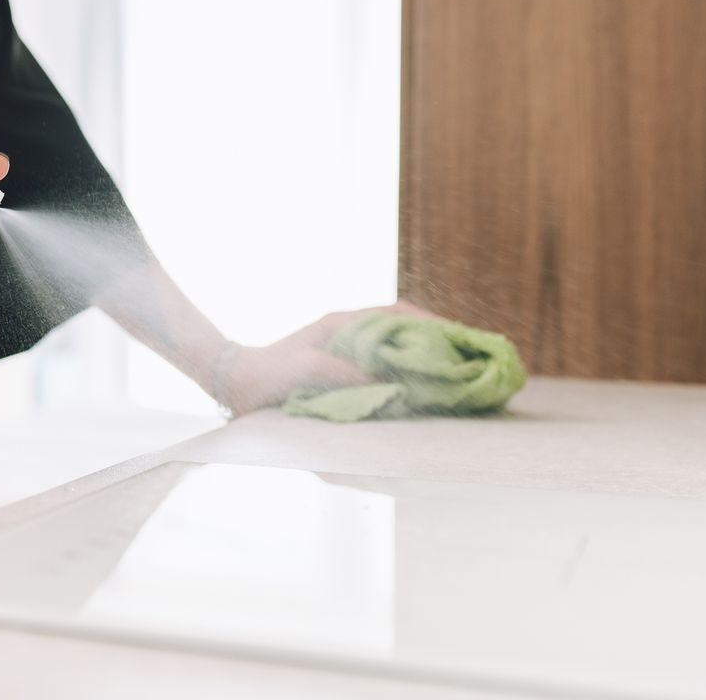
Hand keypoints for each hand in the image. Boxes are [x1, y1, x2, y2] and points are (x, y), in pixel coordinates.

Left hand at [215, 299, 442, 415]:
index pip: (399, 313)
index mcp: (344, 323)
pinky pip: (382, 367)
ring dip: (423, 358)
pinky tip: (419, 391)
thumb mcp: (310, 370)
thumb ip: (348, 373)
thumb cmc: (270, 372)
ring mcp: (346, 350)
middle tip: (469, 358)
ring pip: (396, 347)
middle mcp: (349, 332)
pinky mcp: (341, 371)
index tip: (460, 338)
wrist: (236, 383)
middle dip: (437, 341)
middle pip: (404, 328)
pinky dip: (404, 375)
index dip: (432, 324)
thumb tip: (391, 384)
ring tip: (454, 375)